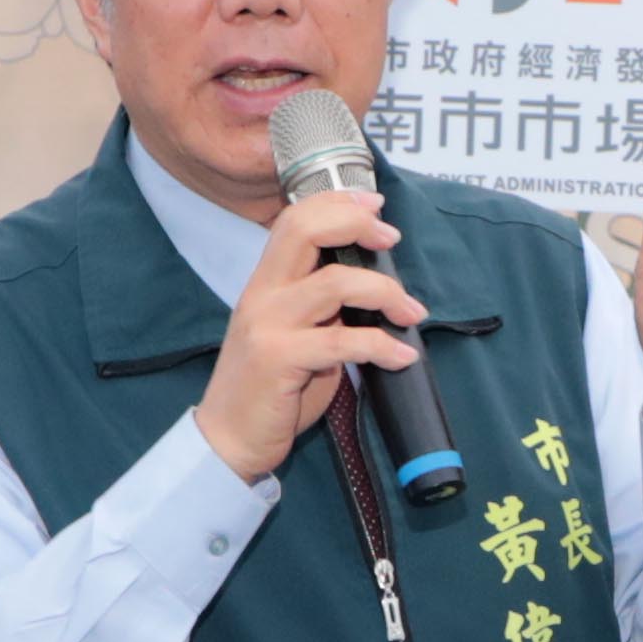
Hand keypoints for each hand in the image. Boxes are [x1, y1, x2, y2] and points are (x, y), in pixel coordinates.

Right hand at [194, 187, 416, 481]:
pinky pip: (342, 342)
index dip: (336, 203)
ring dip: (385, 292)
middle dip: (355, 224)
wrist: (231, 438)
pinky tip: (402, 357)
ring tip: (411, 312)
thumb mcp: (296, 335)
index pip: (294, 220)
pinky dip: (382, 345)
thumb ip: (323, 308)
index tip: (375, 205)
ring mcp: (268, 325)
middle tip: (391, 239)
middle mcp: (262, 295)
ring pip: (334, 284)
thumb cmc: (271, 389)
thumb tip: (376, 287)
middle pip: (305, 231)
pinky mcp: (278, 360)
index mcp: (265, 283)